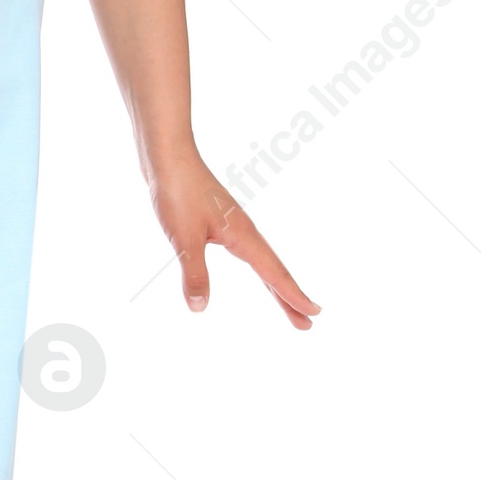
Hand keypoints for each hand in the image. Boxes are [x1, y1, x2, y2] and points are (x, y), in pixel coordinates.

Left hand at [149, 151, 319, 329]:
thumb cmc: (177, 192)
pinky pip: (249, 252)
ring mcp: (234, 225)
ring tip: (287, 305)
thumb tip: (200, 309)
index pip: (274, 274)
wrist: (167, 156)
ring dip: (276, 285)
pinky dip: (259, 268)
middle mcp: (245, 231)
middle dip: (289, 298)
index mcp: (243, 236)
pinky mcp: (220, 221)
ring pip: (262, 261)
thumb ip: (194, 274)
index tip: (313, 316)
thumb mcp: (184, 239)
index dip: (292, 296)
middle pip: (274, 271)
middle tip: (307, 323)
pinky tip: (255, 267)